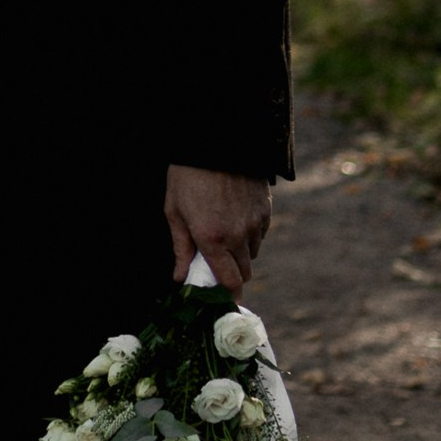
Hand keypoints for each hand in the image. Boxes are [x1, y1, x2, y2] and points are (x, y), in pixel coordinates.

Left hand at [165, 165, 270, 295]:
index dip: (228, 295)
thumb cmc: (187, 176)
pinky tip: (235, 218)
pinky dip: (250, 234)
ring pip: (252, 253)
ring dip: (240, 253)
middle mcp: (238, 235)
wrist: (216, 141)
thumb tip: (180, 278)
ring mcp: (255, 223)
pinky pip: (260, 234)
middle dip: (231, 274)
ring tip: (223, 233)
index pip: (229, 282)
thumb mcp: (174, 211)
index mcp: (212, 239)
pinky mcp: (266, 210)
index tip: (222, 299)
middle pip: (243, 273)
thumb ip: (181, 248)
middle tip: (216, 264)